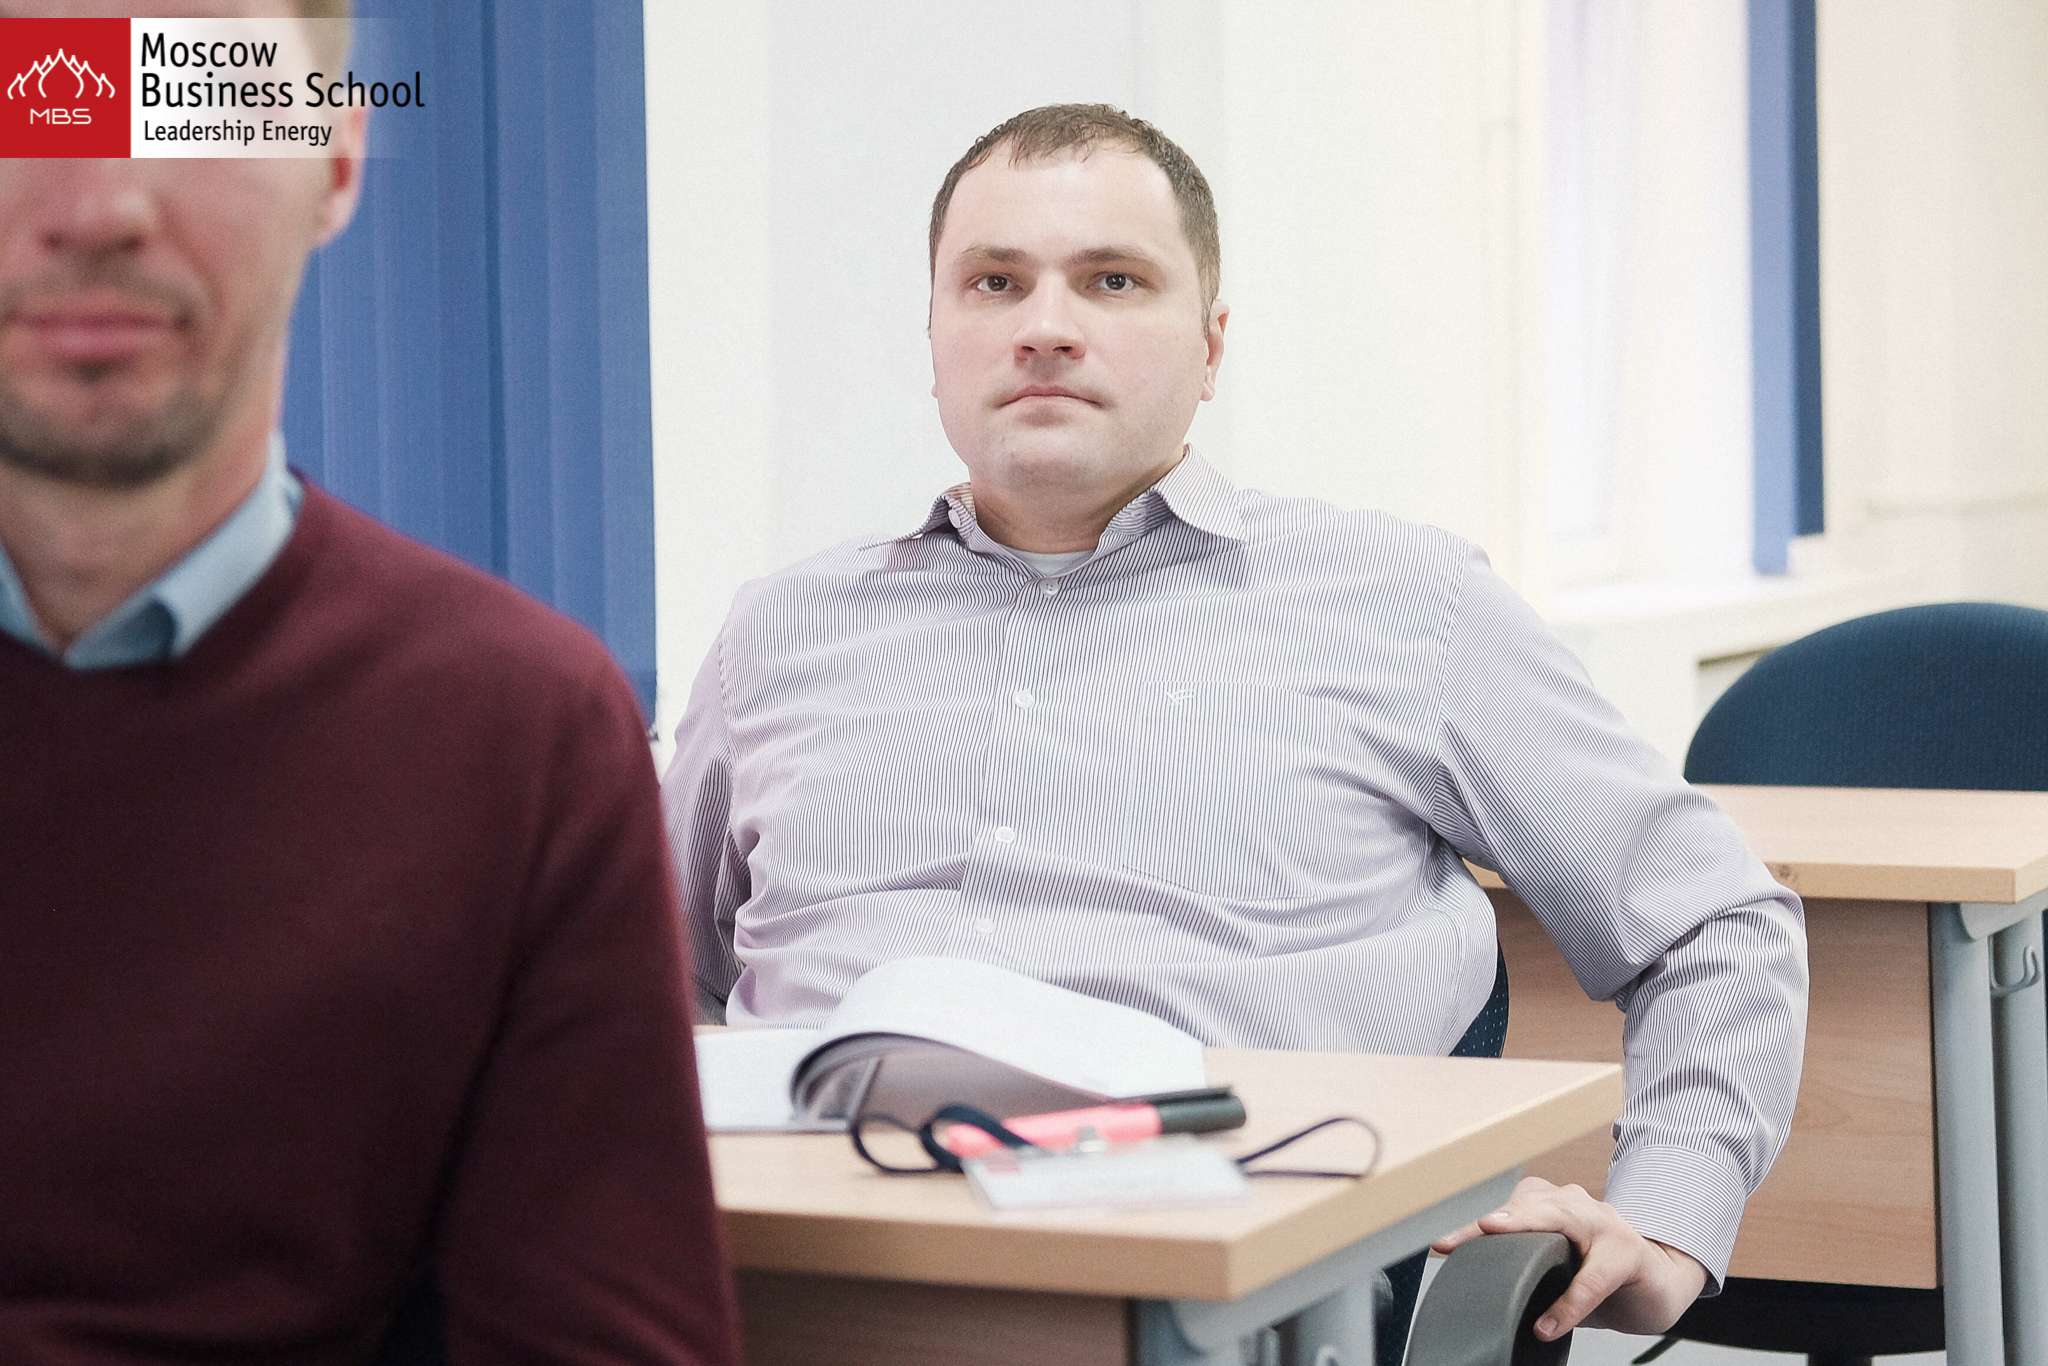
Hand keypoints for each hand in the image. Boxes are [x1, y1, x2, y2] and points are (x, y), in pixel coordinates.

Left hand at [1430, 1175, 1707, 1340]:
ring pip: (1563, 1220)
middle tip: (1468, 1233)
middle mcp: (1575, 1205)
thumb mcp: (1557, 1270)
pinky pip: (1595, 1276)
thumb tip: (1481, 1294)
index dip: (1473, 1229)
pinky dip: (1571, 1301)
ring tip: (1496, 1240)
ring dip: (1529, 1231)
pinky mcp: (1630, 1253)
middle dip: (1495, 1219)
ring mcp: (1604, 1223)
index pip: (1506, 1213)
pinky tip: (1551, 1324)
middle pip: (1530, 1206)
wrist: (1660, 1282)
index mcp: (1552, 1206)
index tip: (1442, 1245)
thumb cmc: (1602, 1274)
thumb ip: (1525, 1270)